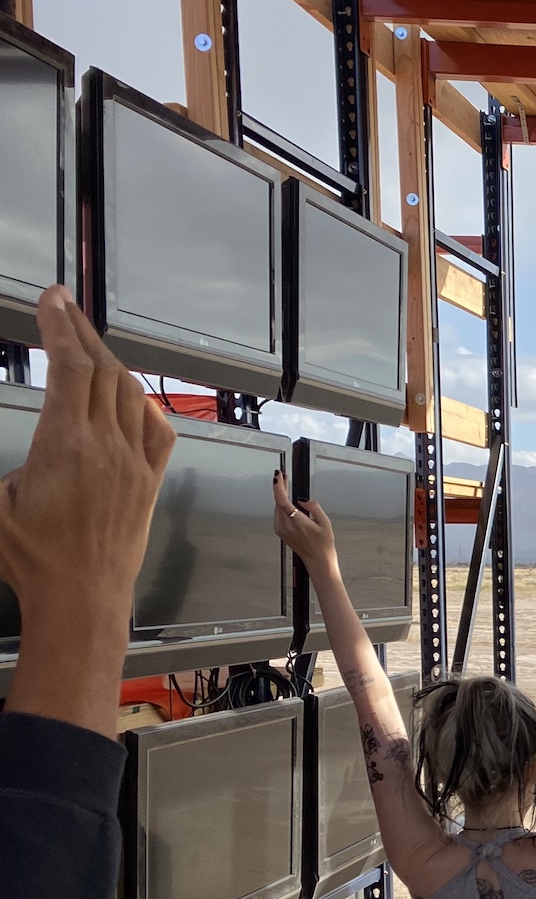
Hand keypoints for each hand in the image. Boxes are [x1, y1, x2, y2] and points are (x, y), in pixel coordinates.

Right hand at [0, 285, 174, 623]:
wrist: (82, 599)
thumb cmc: (31, 558)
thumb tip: (8, 457)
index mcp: (66, 443)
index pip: (71, 368)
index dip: (61, 327)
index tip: (52, 299)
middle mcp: (108, 446)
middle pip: (103, 371)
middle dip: (81, 332)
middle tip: (64, 306)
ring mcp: (134, 464)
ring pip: (131, 396)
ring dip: (110, 362)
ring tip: (88, 343)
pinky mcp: (148, 483)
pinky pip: (157, 432)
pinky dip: (144, 404)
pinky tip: (133, 396)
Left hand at [272, 471, 337, 572]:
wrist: (318, 561)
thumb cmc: (324, 544)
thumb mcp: (325, 523)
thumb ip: (314, 507)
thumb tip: (303, 500)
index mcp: (296, 522)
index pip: (282, 500)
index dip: (278, 487)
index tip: (279, 476)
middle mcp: (286, 526)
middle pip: (278, 502)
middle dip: (280, 488)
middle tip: (283, 477)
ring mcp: (281, 529)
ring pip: (277, 507)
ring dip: (280, 496)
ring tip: (285, 485)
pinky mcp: (281, 532)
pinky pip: (278, 514)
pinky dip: (281, 505)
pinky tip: (286, 500)